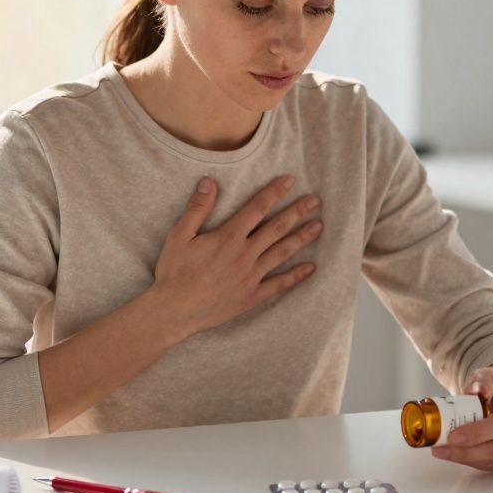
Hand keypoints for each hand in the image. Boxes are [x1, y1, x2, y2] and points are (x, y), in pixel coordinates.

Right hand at [151, 175, 321, 338]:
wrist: (174, 311)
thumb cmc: (174, 273)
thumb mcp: (179, 236)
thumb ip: (197, 208)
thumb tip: (209, 182)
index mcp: (228, 237)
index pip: (257, 208)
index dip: (275, 192)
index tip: (290, 181)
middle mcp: (244, 254)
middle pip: (276, 228)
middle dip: (297, 212)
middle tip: (315, 201)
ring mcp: (250, 276)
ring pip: (282, 252)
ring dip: (301, 238)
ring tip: (318, 226)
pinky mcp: (251, 296)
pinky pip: (278, 284)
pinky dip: (295, 276)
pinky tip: (310, 268)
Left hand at [430, 365, 492, 472]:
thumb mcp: (489, 376)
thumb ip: (483, 380)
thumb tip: (475, 391)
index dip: (477, 433)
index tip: (453, 436)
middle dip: (466, 451)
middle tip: (441, 449)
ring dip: (466, 459)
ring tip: (444, 451)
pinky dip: (472, 462)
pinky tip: (458, 454)